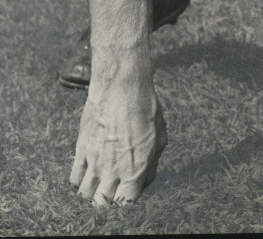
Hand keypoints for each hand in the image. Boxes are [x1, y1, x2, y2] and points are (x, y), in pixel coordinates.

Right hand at [70, 77, 166, 205]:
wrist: (121, 87)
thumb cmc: (145, 109)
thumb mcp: (159, 138)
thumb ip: (150, 166)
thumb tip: (142, 182)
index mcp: (135, 170)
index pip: (125, 205)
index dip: (126, 202)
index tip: (126, 196)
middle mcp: (113, 170)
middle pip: (102, 203)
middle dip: (107, 201)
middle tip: (111, 192)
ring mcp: (94, 161)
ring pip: (85, 195)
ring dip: (91, 194)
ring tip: (97, 186)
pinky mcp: (81, 149)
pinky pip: (73, 179)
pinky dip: (77, 183)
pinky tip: (85, 177)